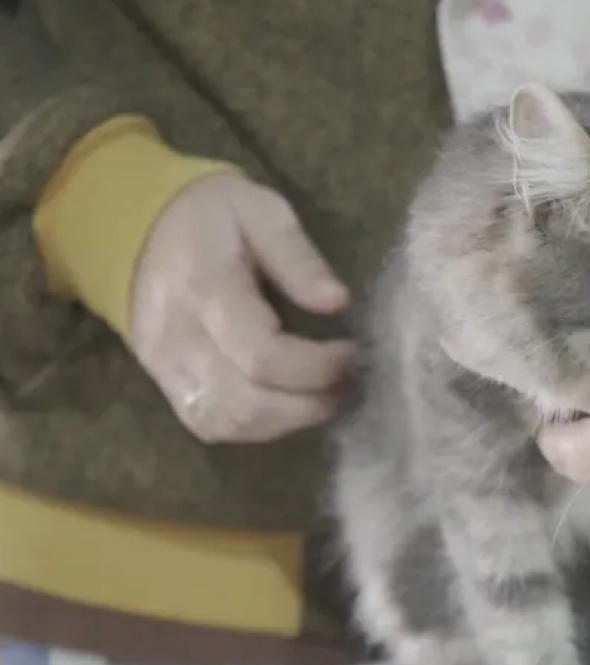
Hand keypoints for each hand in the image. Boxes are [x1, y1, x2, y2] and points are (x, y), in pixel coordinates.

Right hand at [130, 173, 354, 442]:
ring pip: (228, 424)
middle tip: (346, 381)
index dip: (318, 367)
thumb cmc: (210, 214)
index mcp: (202, 290)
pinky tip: (287, 404)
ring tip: (324, 395)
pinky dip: (256, 427)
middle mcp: (176, 339)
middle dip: (309, 403)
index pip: (263, 357)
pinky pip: (208, 425)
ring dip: (287, 421)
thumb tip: (338, 302)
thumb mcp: (261, 211)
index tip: (353, 352)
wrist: (135, 225)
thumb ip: (298, 256)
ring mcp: (163, 368)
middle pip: (247, 404)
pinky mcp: (162, 384)